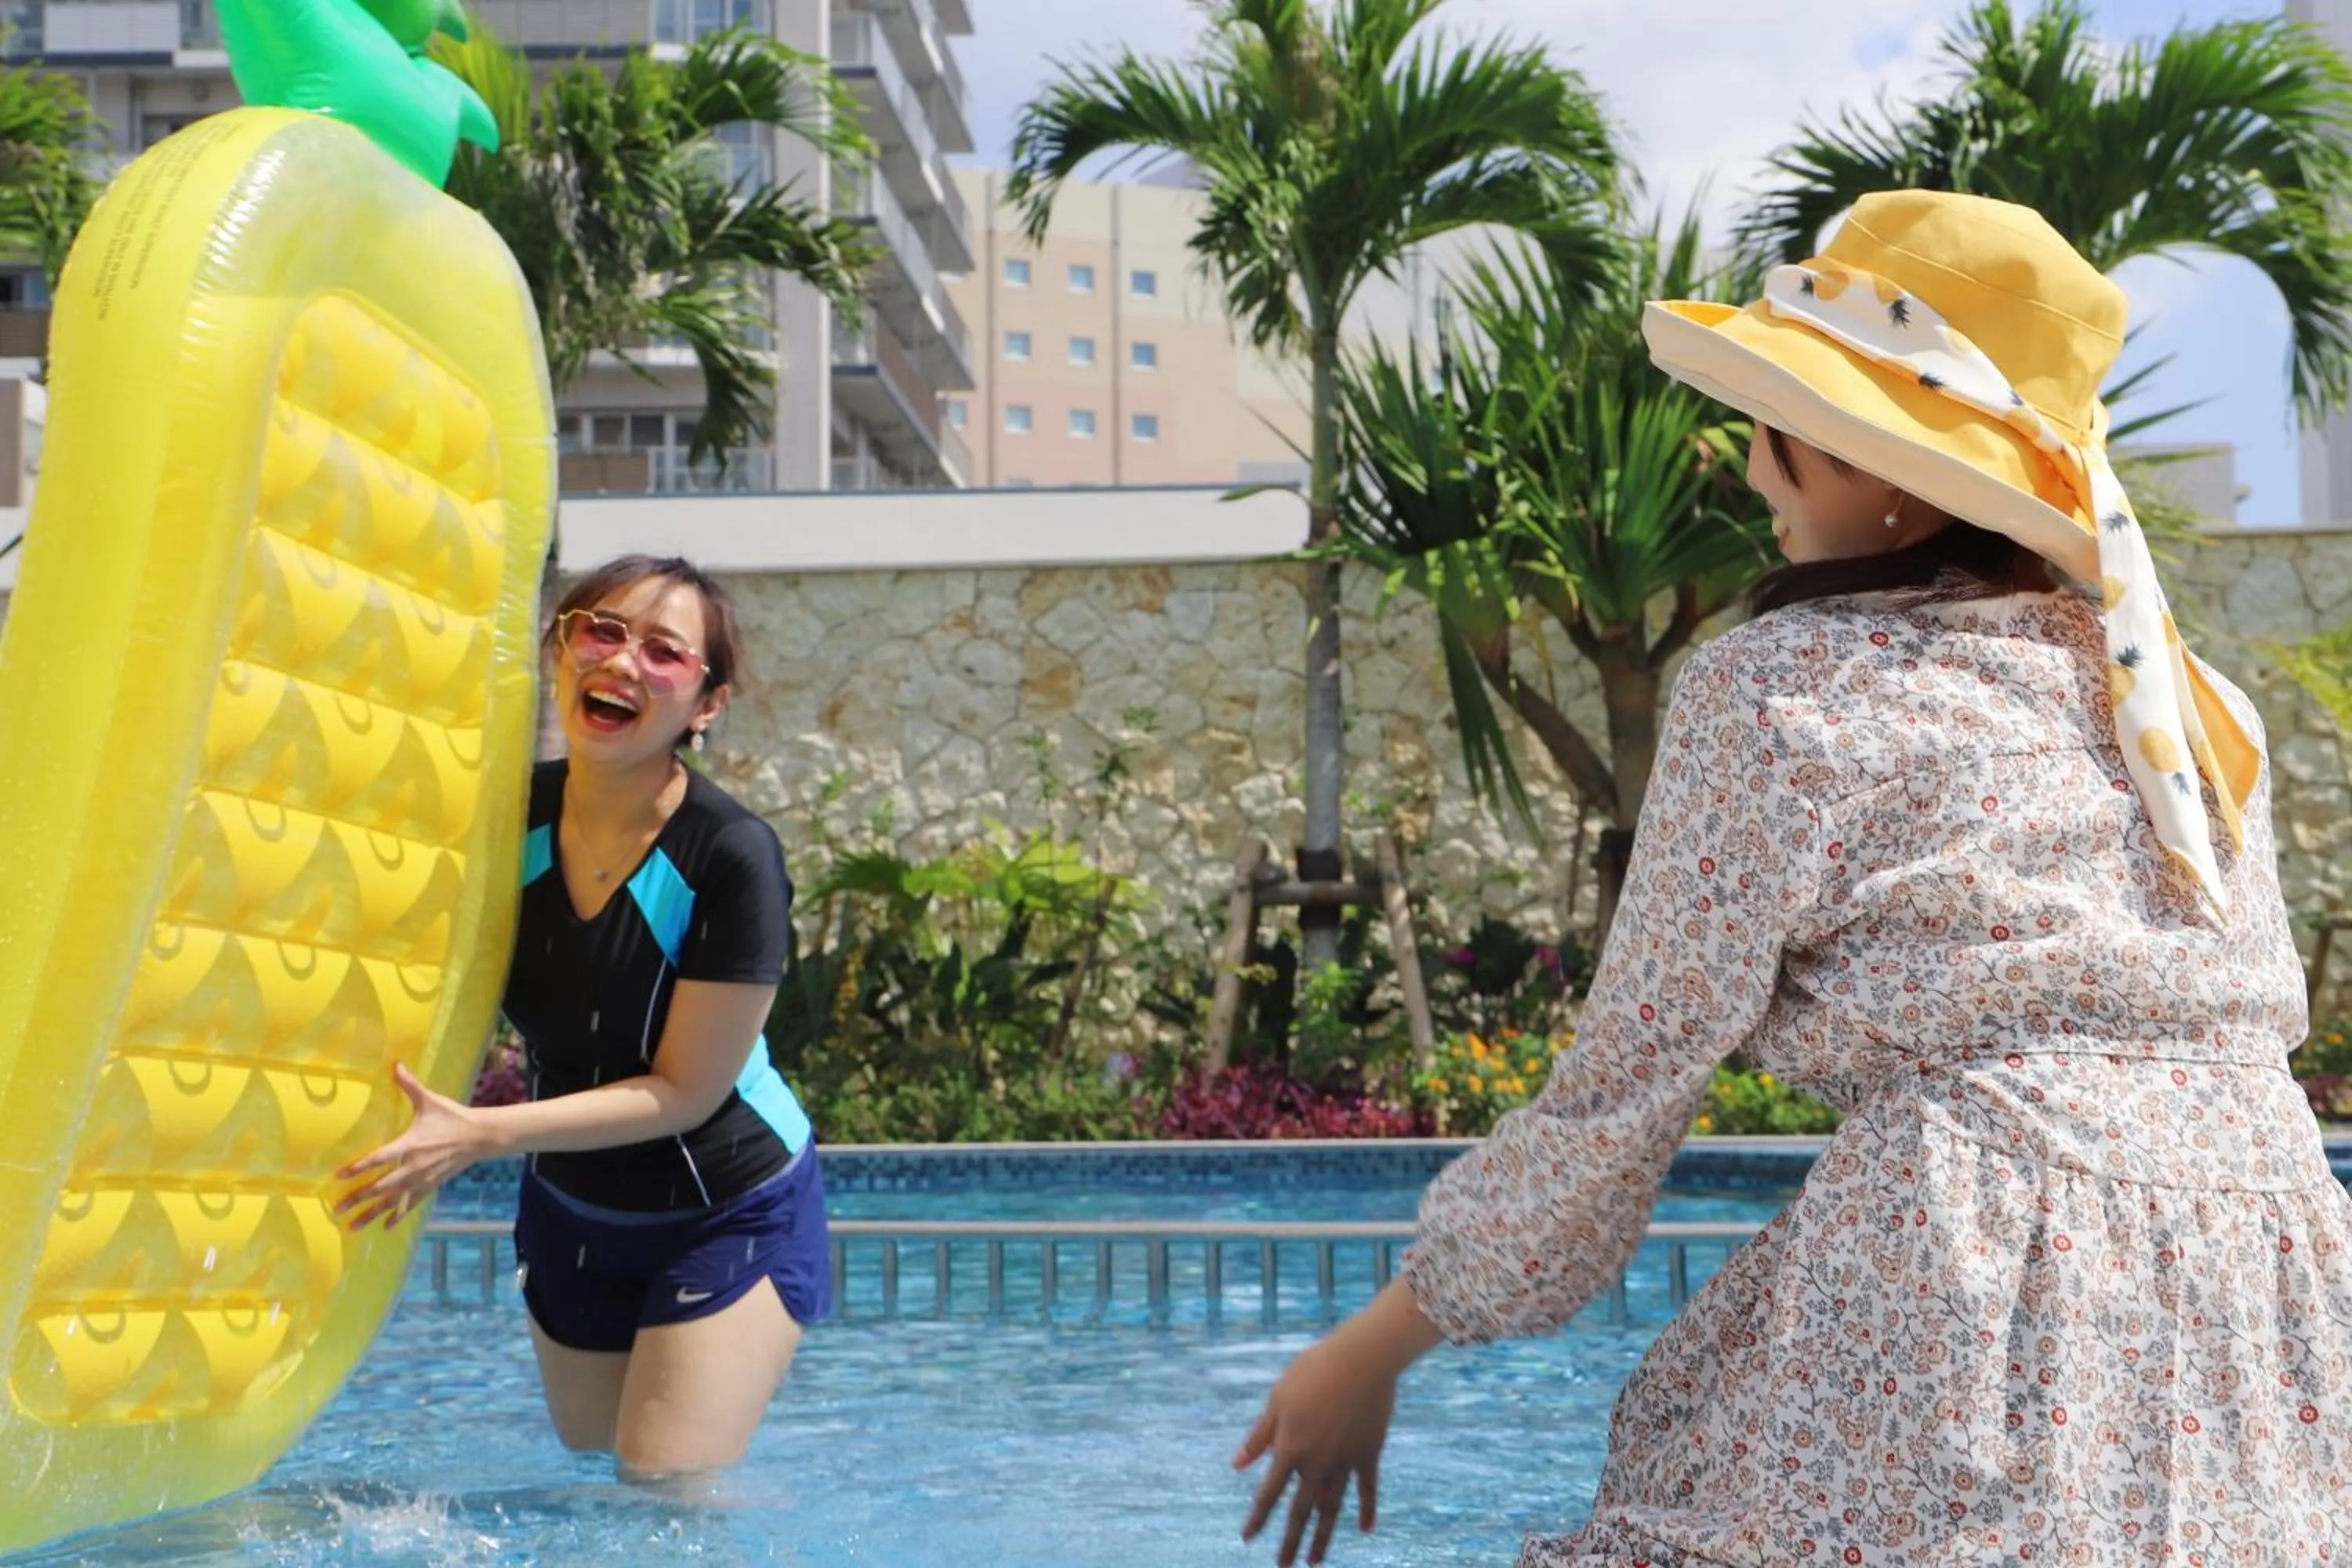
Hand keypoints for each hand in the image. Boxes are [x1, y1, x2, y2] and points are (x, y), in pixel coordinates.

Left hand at [334, 1062, 492, 1230]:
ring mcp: (422, 1179)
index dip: (357, 1168)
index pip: (378, 1159)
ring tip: (352, 1226)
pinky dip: (397, 1216)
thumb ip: (409, 1085)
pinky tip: (385, 1227)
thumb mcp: (430, 1100)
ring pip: (392, 1201)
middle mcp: (413, 1166)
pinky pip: (410, 1205)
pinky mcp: (431, 1186)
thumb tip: (396, 1063)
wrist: (480, 1136)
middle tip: (337, 1209)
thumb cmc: (453, 1117)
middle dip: (358, 1198)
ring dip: (371, 1214)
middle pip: (380, 1186)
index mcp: (409, 1144)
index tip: (338, 1176)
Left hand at [1235, 1335, 1398, 1566]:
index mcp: (1290, 1448)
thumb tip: (1237, 1465)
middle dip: (1290, 1542)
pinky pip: (1367, 1489)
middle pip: (1300, 1511)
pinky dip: (1366, 1510)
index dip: (1257, 1517)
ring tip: (1315, 1561)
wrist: (1361, 1359)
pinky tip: (1364, 1529)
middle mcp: (1317, 1463)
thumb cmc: (1312, 1371)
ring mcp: (1345, 1462)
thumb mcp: (1277, 1399)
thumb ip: (1259, 1436)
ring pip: (1332, 1508)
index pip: (1269, 1493)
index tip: (1247, 1538)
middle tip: (1283, 1567)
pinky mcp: (1368, 1455)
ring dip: (1322, 1537)